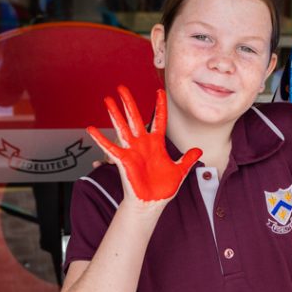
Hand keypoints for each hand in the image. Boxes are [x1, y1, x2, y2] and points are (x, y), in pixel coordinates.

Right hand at [87, 85, 201, 201]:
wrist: (152, 203)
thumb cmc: (163, 188)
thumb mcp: (180, 171)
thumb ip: (188, 159)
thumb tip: (199, 150)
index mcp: (157, 144)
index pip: (159, 120)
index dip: (160, 105)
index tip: (159, 91)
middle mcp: (143, 144)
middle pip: (135, 118)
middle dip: (129, 103)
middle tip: (122, 87)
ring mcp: (132, 150)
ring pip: (122, 127)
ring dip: (114, 114)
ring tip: (107, 99)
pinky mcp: (123, 160)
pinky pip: (110, 147)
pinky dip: (100, 139)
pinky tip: (91, 129)